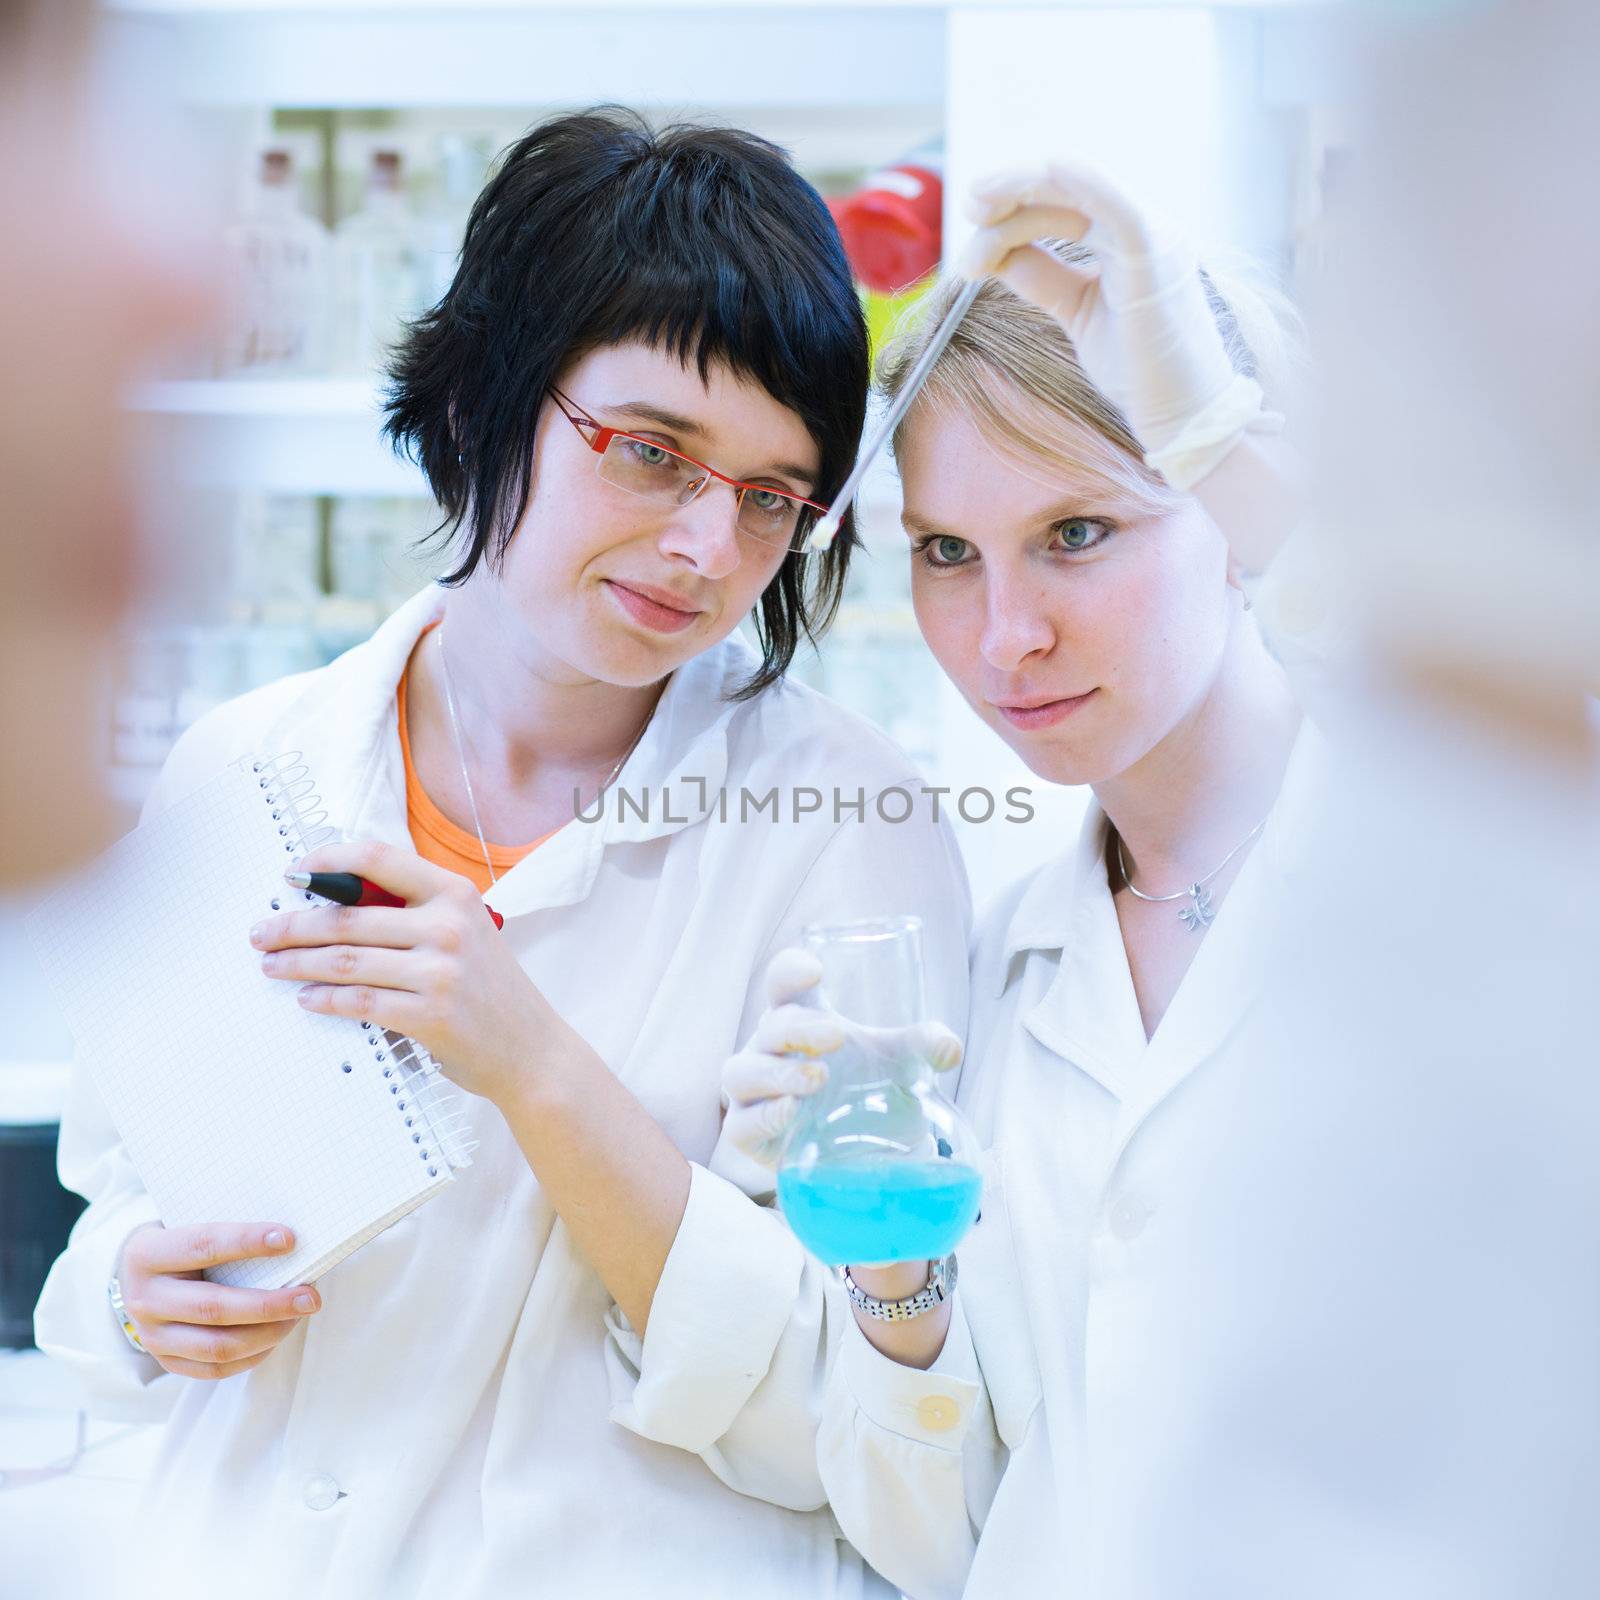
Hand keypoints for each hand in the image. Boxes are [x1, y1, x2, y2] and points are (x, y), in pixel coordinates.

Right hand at [116, 1221, 320, 1379]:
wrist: (138, 1277)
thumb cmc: (181, 1244)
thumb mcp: (188, 1225)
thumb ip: (227, 1230)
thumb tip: (289, 1239)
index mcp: (148, 1254)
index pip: (203, 1245)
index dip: (247, 1242)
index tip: (290, 1239)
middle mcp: (145, 1299)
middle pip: (213, 1307)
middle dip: (269, 1304)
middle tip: (310, 1296)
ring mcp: (152, 1336)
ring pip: (216, 1346)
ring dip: (267, 1333)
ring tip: (299, 1315)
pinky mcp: (166, 1361)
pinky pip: (215, 1369)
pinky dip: (254, 1354)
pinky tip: (277, 1334)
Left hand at [252, 839, 560, 1106]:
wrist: (531, 1048)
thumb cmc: (490, 989)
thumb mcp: (466, 932)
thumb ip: (414, 912)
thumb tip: (337, 900)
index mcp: (455, 893)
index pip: (378, 859)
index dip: (327, 861)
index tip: (294, 873)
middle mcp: (448, 926)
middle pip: (348, 916)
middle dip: (293, 924)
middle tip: (262, 932)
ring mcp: (440, 972)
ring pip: (345, 960)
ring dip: (297, 963)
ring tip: (272, 965)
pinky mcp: (429, 1015)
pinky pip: (359, 1002)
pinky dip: (324, 1000)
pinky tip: (307, 998)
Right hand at [717, 948, 962, 1172]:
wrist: (863, 1149)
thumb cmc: (868, 1085)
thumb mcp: (901, 1060)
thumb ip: (925, 1046)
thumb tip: (949, 1049)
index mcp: (800, 1018)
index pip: (783, 984)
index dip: (790, 971)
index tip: (815, 971)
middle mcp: (769, 1050)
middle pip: (769, 1026)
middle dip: (798, 1027)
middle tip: (836, 1035)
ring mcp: (754, 1093)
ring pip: (741, 1072)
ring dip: (777, 1072)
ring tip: (818, 1078)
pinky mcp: (749, 1135)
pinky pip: (739, 1124)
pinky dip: (762, 1116)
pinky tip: (792, 1113)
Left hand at [959, 160, 1264, 489]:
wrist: (1185, 418)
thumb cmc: (1139, 373)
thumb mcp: (1078, 313)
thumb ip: (1045, 278)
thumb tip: (997, 254)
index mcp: (1128, 237)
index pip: (1064, 199)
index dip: (1014, 207)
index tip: (972, 245)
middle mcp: (1143, 226)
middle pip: (1065, 185)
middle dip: (1011, 188)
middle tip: (969, 207)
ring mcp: (1153, 235)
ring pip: (1076, 185)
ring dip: (1021, 190)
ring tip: (977, 217)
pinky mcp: (1154, 255)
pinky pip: (1111, 201)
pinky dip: (1066, 183)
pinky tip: (1021, 185)